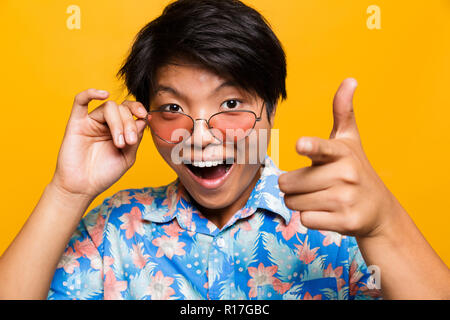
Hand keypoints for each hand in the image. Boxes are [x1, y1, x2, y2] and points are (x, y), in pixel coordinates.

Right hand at [51, 89, 147, 199]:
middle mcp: (106, 123)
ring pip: (108, 107)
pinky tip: (102, 94)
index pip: (130, 111)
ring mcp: (91, 122)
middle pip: (121, 109)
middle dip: (129, 123)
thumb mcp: (128, 157)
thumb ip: (136, 137)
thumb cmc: (104, 174)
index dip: (139, 109)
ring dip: (118, 123)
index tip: (144, 116)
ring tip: (119, 143)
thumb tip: (144, 119)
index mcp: (120, 130)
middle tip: (129, 141)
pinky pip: (80, 101)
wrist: (83, 187)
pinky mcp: (76, 123)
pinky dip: (90, 93)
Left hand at [279, 78, 399, 238]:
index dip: (310, 147)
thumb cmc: (356, 169)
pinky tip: (327, 213)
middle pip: (288, 183)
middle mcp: (344, 175)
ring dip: (299, 203)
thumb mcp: (350, 140)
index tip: (301, 145)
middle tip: (311, 185)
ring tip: (320, 198)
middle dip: (293, 186)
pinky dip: (310, 218)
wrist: (378, 210)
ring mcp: (345, 200)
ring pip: (293, 203)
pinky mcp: (345, 222)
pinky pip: (305, 220)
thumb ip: (343, 112)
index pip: (322, 148)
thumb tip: (350, 80)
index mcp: (341, 152)